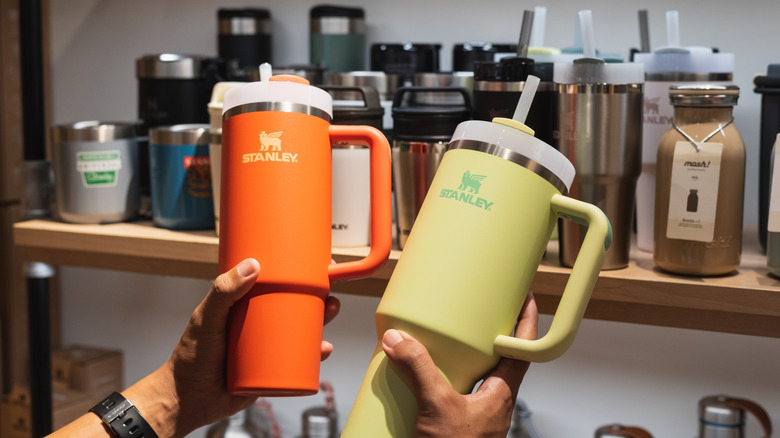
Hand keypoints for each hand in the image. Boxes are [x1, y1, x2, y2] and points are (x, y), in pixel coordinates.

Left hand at [126, 258, 340, 436]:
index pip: (270, 283)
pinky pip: (298, 360)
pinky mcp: (271, 370)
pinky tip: (323, 349)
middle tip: (327, 291)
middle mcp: (256, 323)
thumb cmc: (190, 357)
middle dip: (315, 297)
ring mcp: (265, 347)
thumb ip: (223, 292)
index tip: (309, 263)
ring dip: (320, 321)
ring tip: (329, 314)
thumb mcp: (206, 318)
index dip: (292, 272)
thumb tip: (252, 266)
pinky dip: (314, 354)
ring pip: (300, 331)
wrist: (188, 400)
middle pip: (292, 305)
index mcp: (242, 305)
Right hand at [382, 292, 537, 437]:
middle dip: (487, 333)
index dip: (528, 321)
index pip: (524, 349)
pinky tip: (418, 376)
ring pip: (473, 375)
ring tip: (442, 338)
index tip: (525, 296)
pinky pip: (450, 391)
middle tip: (476, 309)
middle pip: (497, 357)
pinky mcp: (454, 423)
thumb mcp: (437, 406)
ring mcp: (474, 413)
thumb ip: (419, 369)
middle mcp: (492, 401)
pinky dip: (438, 379)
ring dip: (460, 356)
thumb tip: (399, 338)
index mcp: (502, 393)